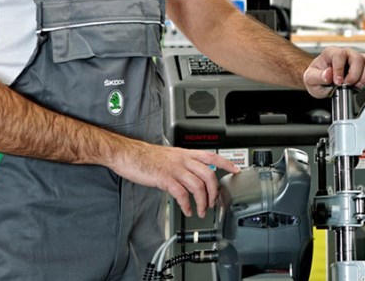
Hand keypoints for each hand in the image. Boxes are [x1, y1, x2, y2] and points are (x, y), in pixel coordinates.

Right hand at [111, 143, 239, 217]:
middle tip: (212, 203)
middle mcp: (183, 159)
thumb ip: (184, 162)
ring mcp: (174, 169)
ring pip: (198, 185)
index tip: (236, 171)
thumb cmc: (147, 156)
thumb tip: (194, 172)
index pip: (212, 156)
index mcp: (186, 153)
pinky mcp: (164, 179)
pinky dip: (187, 204)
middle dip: (214, 192)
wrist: (128, 154)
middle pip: (208, 174)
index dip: (226, 163)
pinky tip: (186, 210)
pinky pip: (181, 194)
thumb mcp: (170, 155)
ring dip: (202, 202)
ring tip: (200, 211)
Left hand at [303, 46, 364, 97]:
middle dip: (354, 75)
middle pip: (357, 57)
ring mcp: (357, 59)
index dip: (339, 69)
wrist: (321, 80)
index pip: (339, 55)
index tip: (337, 82)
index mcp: (331, 53)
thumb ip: (318, 77)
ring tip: (356, 86)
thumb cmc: (317, 76)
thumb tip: (329, 75)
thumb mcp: (310, 79)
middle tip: (347, 85)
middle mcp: (346, 53)